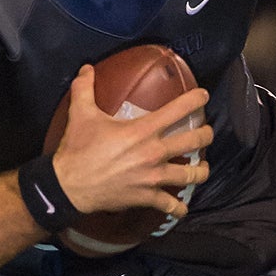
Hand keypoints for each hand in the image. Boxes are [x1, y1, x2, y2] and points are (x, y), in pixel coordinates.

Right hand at [51, 65, 213, 218]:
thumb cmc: (78, 149)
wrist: (69, 186)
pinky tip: (182, 208)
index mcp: (143, 130)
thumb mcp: (80, 114)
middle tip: (207, 132)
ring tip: (203, 168)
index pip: (178, 110)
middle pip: (193, 142)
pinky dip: (178, 208)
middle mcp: (154, 153)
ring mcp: (153, 177)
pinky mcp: (146, 197)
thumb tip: (86, 67)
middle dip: (206, 135)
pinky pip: (169, 205)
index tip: (204, 96)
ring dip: (201, 171)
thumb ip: (85, 88)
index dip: (195, 100)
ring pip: (190, 175)